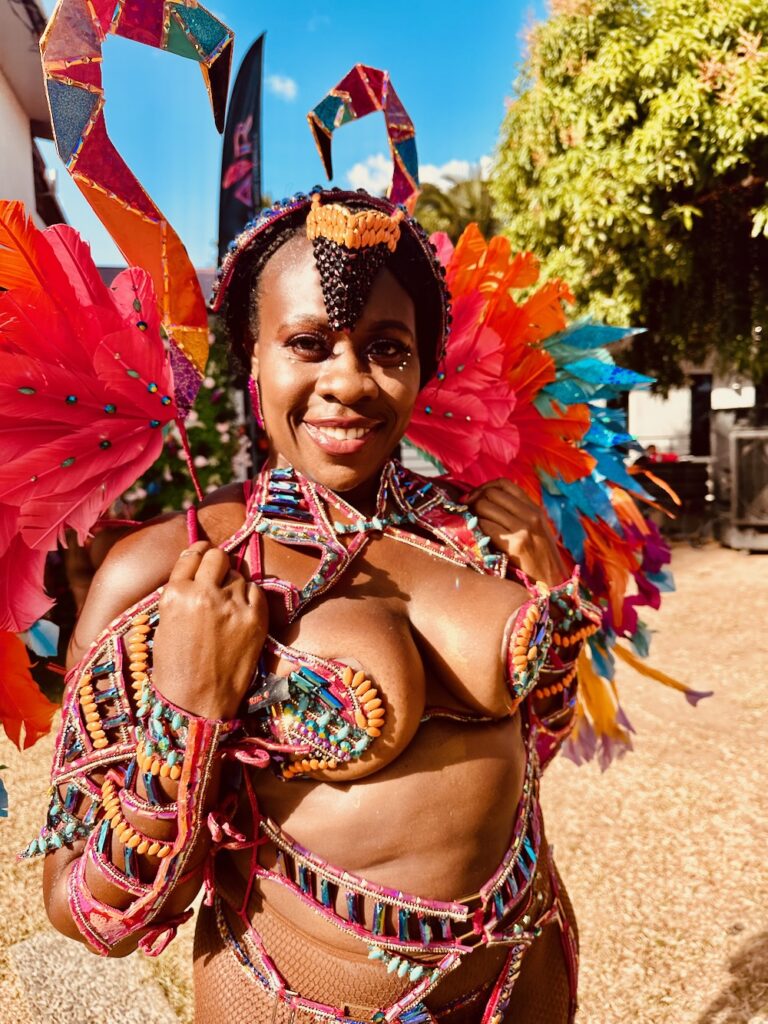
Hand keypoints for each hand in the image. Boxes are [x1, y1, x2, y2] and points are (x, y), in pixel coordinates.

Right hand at [151, 541, 267, 719]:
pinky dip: (249, 599)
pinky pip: (256, 591)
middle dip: (217, 564)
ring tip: (227, 607)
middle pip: (218, 556)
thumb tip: (197, 572)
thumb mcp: (165, 624)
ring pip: (238, 575)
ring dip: (233, 586)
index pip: (192, 555)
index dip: (199, 554)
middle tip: (218, 576)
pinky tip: (241, 614)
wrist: (197, 702)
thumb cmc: (174, 668)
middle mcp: (204, 593)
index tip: (204, 554)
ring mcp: (233, 604)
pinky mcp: (256, 617)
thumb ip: (181, 594)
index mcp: (175, 594)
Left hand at [464, 479, 567, 586]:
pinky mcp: (516, 545)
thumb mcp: (535, 531)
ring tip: (469, 523)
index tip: (473, 497)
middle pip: (491, 493)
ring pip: (485, 506)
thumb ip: (517, 516)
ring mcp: (523, 529)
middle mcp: (530, 515)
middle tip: (465, 510)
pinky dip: (476, 528)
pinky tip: (476, 536)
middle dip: (473, 499)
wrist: (554, 585)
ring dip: (472, 513)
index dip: (483, 487)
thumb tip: (486, 503)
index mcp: (534, 509)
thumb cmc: (540, 561)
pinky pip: (485, 526)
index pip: (504, 484)